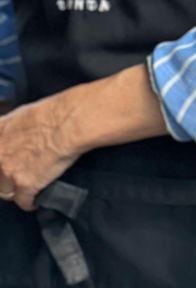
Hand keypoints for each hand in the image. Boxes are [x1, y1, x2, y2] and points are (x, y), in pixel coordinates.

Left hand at [0, 96, 78, 210]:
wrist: (70, 123)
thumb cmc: (55, 112)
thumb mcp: (24, 112)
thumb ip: (10, 126)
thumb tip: (12, 132)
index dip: (2, 160)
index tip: (7, 162)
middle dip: (5, 177)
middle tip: (18, 174)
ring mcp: (9, 173)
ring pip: (6, 191)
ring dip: (16, 190)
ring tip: (27, 188)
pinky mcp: (26, 187)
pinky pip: (23, 202)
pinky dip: (30, 202)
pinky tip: (35, 199)